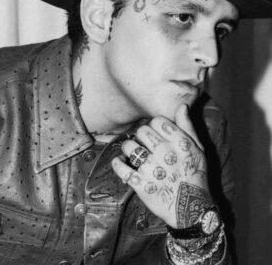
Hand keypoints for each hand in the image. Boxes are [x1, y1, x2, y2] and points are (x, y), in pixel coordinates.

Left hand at [112, 104, 213, 228]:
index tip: (156, 132)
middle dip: (141, 136)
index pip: (158, 121)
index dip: (155, 125)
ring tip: (134, 154)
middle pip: (142, 131)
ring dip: (128, 149)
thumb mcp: (198, 150)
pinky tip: (122, 163)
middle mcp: (166, 154)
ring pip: (129, 146)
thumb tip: (182, 106)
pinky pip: (120, 167)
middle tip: (145, 144)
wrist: (190, 209)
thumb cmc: (194, 175)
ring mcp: (152, 170)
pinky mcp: (140, 184)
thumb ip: (188, 127)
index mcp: (181, 144)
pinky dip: (117, 163)